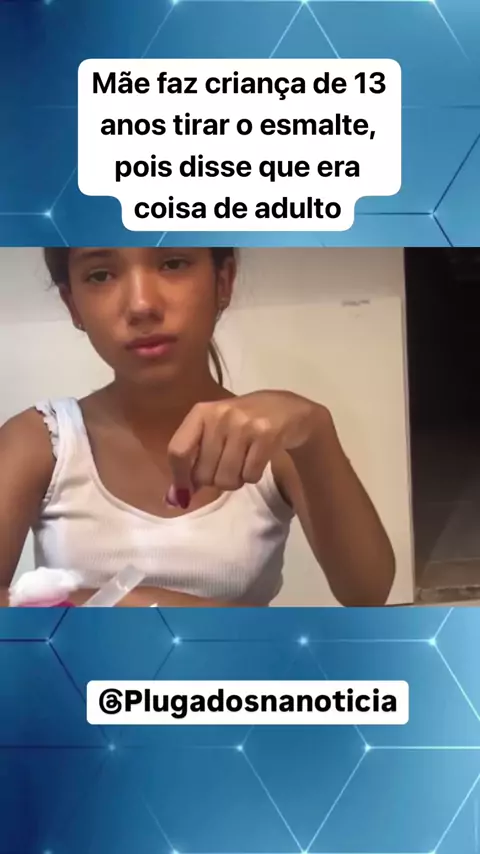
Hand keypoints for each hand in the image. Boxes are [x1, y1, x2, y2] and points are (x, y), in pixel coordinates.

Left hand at [166, 391, 321, 507]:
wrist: (289, 410)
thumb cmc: (244, 423)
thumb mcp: (215, 433)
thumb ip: (193, 462)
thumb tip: (173, 499)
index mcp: (201, 413)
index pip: (177, 451)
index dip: (179, 478)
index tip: (185, 494)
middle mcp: (220, 415)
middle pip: (203, 473)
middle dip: (214, 480)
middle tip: (228, 468)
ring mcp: (244, 424)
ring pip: (226, 478)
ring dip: (235, 480)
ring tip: (243, 464)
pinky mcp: (266, 435)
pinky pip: (249, 475)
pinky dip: (252, 476)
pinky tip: (258, 460)